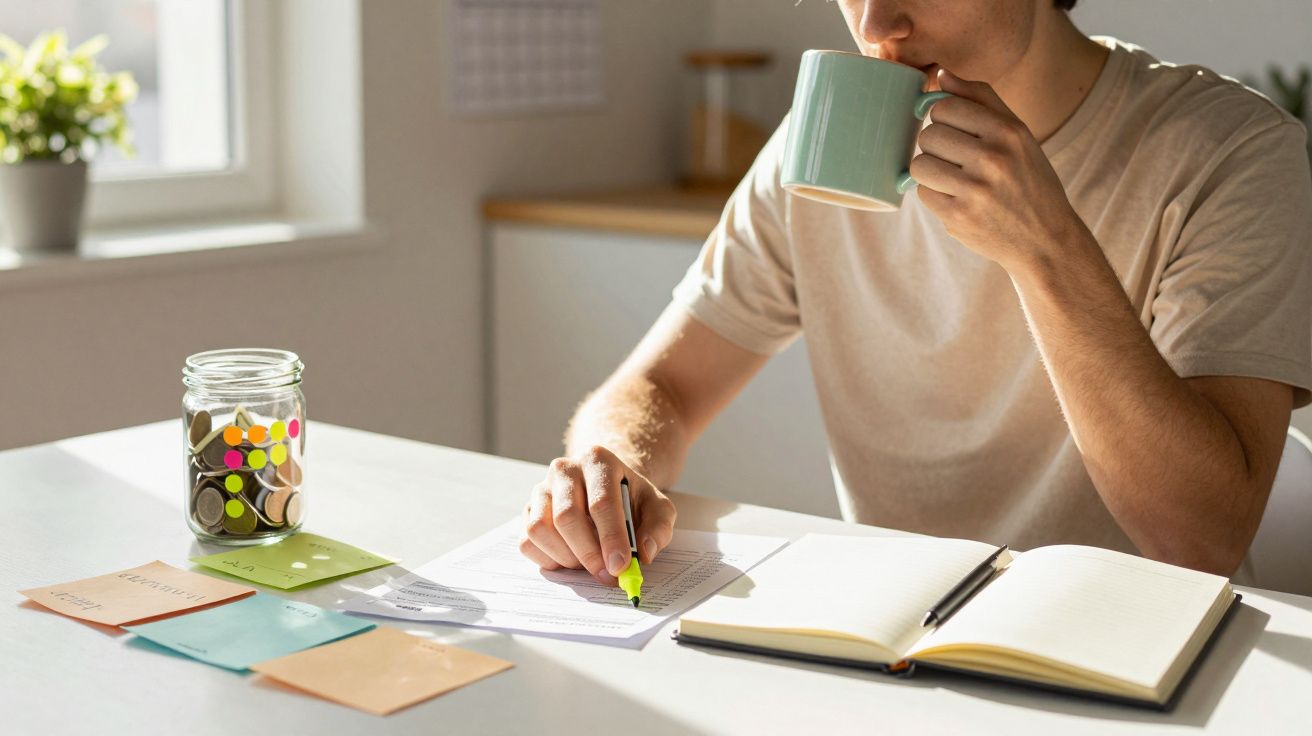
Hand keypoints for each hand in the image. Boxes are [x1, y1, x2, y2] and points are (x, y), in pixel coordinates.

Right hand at [519, 445, 676, 583]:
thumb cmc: (632, 499)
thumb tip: (643, 553)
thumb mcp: (658, 508)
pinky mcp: (528, 510)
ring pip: (540, 529)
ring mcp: (541, 489)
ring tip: (588, 562)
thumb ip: (658, 529)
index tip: (620, 566)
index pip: (601, 503)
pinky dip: (548, 559)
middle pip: (567, 517)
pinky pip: (527, 542)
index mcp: (598, 461)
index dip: (611, 538)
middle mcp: (564, 469)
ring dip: (566, 557)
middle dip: (588, 553)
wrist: (608, 489)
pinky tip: (570, 558)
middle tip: (606, 575)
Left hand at [910, 68, 1086, 273]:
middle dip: (937, 147)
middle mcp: (992, 158)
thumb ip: (981, 99)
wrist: (1045, 238)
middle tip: (958, 161)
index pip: (944, 107)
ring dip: (930, 171)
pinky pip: (923, 192)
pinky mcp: (958, 217)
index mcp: (1007, 131)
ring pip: (919, 164)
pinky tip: (957, 199)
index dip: (944, 119)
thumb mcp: (1018, 134)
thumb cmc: (1029, 179)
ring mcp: (974, 190)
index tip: (958, 132)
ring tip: (953, 178)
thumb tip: (940, 74)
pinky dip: (934, 195)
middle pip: (928, 135)